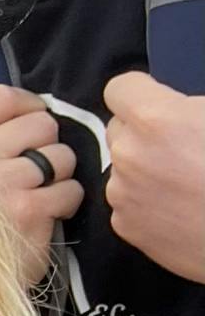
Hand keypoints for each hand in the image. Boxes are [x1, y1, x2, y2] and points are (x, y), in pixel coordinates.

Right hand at [0, 84, 81, 285]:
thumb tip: (24, 120)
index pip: (1, 99)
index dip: (29, 105)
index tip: (35, 120)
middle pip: (41, 124)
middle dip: (48, 145)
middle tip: (38, 169)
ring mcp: (3, 182)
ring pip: (62, 156)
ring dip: (60, 175)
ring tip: (41, 194)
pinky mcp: (28, 211)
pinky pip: (70, 191)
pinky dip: (66, 203)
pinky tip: (47, 215)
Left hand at [105, 72, 204, 281]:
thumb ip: (194, 107)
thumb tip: (182, 106)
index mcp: (156, 120)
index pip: (120, 89)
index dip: (142, 93)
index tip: (158, 102)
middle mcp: (130, 155)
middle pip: (120, 129)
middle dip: (145, 133)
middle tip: (183, 146)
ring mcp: (124, 194)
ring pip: (123, 167)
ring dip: (146, 169)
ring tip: (188, 182)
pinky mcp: (126, 226)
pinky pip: (128, 201)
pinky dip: (148, 202)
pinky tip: (182, 208)